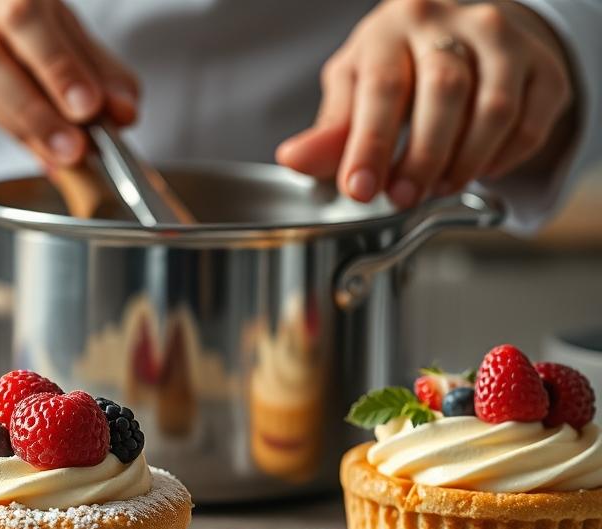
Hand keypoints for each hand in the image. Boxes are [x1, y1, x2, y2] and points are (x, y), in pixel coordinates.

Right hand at [0, 0, 138, 166]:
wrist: (7, 22)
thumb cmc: (46, 27)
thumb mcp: (83, 39)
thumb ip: (106, 73)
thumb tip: (123, 111)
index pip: (28, 23)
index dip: (58, 68)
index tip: (88, 106)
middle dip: (38, 112)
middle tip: (75, 145)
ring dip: (30, 131)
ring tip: (67, 155)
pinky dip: (26, 142)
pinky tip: (51, 155)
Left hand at [277, 0, 574, 207]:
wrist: (464, 37)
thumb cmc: (397, 67)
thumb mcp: (354, 90)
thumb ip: (330, 130)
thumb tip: (293, 159)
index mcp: (391, 29)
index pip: (382, 88)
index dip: (370, 144)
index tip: (359, 189)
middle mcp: (451, 23)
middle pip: (443, 93)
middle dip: (421, 158)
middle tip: (402, 198)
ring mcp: (504, 40)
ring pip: (493, 109)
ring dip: (463, 162)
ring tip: (436, 188)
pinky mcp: (543, 67)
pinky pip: (530, 123)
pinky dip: (501, 159)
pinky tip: (475, 170)